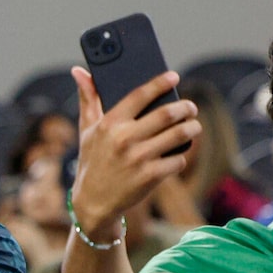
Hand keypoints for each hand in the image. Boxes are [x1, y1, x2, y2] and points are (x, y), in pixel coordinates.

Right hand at [69, 68, 200, 235]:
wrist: (93, 202)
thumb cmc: (92, 160)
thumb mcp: (87, 130)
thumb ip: (88, 99)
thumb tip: (79, 71)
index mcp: (109, 124)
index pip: (139, 95)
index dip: (160, 83)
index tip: (174, 76)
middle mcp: (124, 139)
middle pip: (167, 114)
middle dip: (185, 107)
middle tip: (190, 107)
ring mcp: (139, 159)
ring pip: (179, 135)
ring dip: (192, 128)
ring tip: (193, 126)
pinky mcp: (150, 177)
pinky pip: (178, 159)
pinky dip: (182, 155)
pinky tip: (178, 153)